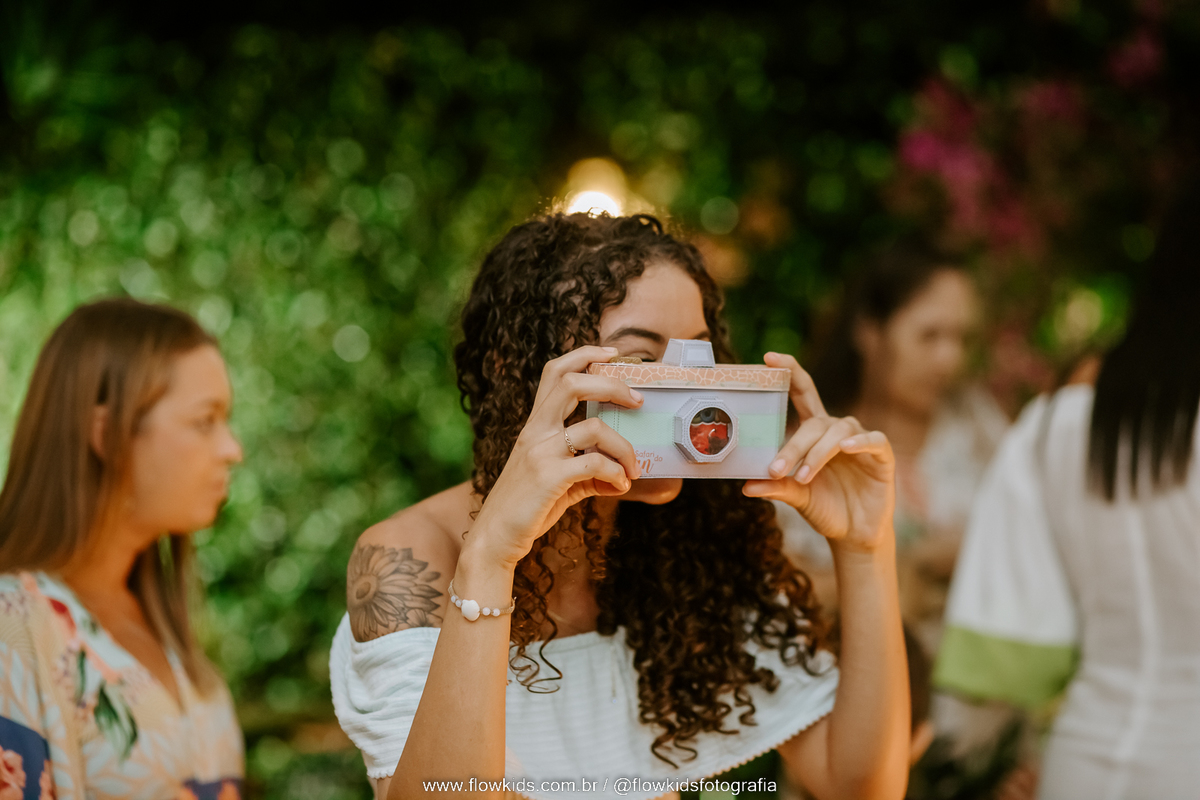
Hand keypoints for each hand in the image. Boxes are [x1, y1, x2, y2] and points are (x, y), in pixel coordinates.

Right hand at [470, 346, 642, 567]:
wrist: (495, 538)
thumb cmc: (526, 508)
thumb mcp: (557, 481)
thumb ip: (586, 471)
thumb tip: (620, 476)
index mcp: (535, 425)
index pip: (554, 372)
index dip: (584, 354)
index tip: (612, 353)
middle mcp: (535, 431)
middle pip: (572, 383)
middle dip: (612, 385)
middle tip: (638, 401)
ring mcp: (540, 452)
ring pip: (594, 427)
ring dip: (624, 447)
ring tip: (633, 468)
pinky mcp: (547, 477)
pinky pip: (594, 465)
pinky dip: (616, 474)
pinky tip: (620, 486)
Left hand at [743, 353, 894, 553]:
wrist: (855, 534)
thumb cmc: (825, 508)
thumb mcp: (797, 497)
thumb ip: (777, 488)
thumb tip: (746, 487)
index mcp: (814, 432)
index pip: (801, 392)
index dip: (788, 372)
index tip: (768, 358)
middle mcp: (836, 430)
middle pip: (814, 423)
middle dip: (793, 445)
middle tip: (775, 469)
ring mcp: (860, 441)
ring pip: (838, 433)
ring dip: (817, 454)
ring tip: (804, 478)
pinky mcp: (882, 455)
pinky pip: (872, 440)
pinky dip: (859, 442)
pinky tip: (845, 449)